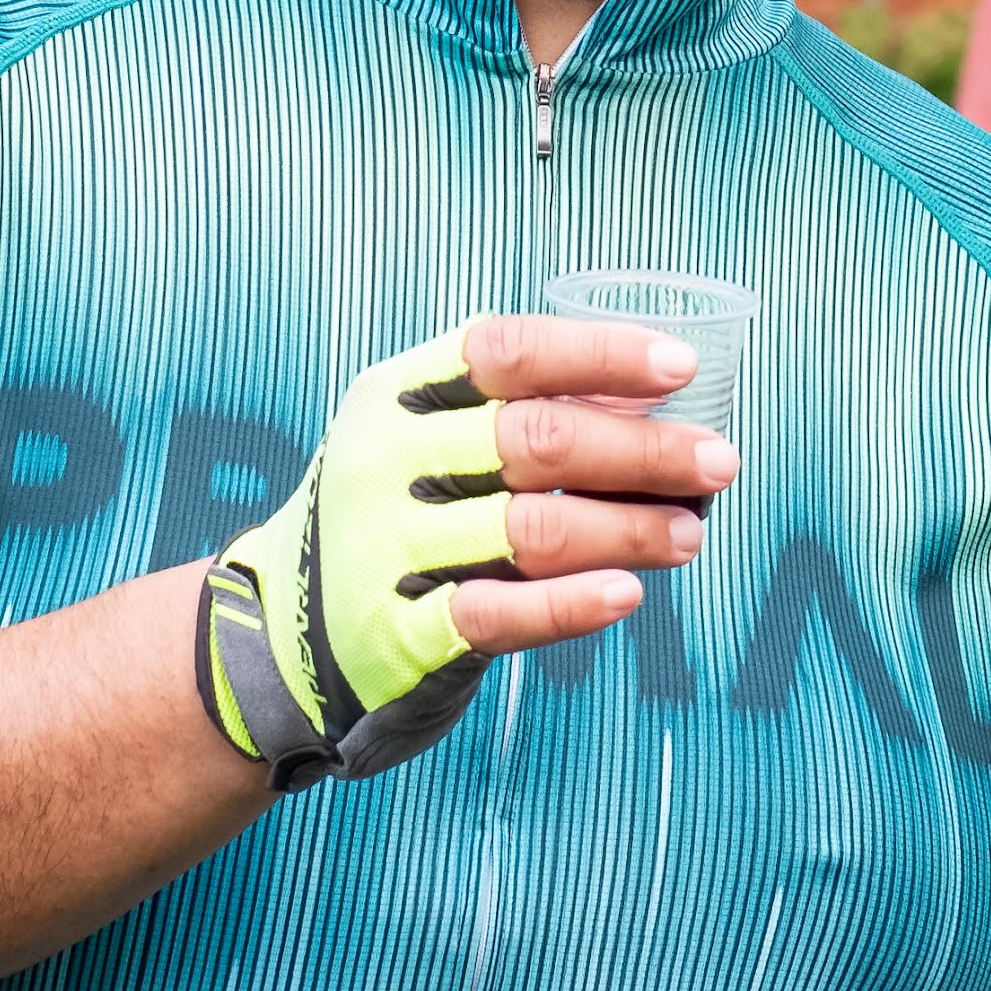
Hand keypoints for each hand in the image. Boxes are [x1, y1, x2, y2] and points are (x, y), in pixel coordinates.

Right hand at [198, 313, 736, 784]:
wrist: (271, 638)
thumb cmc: (382, 523)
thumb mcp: (412, 444)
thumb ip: (503, 416)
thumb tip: (649, 400)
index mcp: (394, 396)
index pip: (506, 352)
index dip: (599, 353)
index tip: (681, 368)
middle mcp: (384, 461)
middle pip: (536, 439)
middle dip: (642, 449)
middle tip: (718, 461)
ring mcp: (386, 548)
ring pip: (532, 527)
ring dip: (630, 528)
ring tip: (692, 533)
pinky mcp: (397, 633)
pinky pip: (500, 614)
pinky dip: (572, 603)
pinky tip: (628, 594)